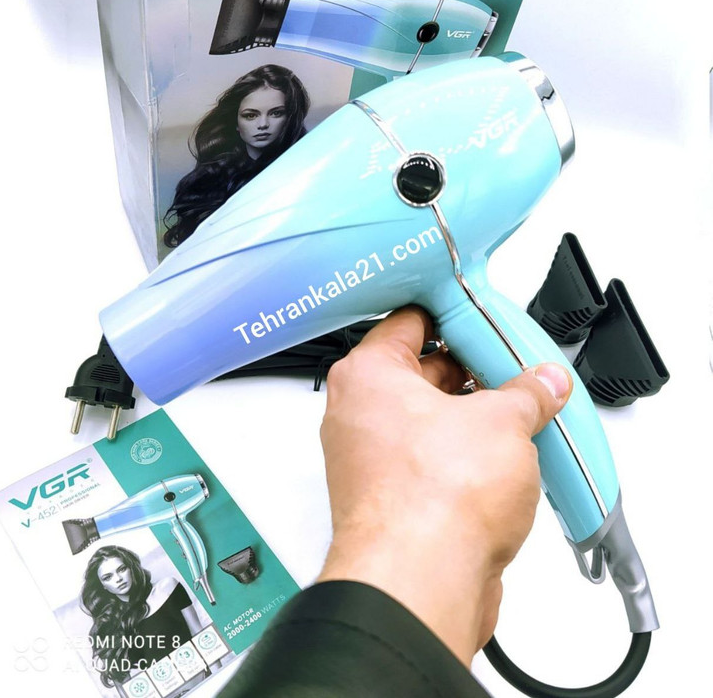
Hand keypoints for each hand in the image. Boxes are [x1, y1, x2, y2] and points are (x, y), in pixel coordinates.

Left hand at [317, 306, 572, 666]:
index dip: (451, 316)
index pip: (409, 322)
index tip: (482, 321)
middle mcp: (358, 415)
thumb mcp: (502, 423)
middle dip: (471, 374)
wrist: (420, 583)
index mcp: (368, 376)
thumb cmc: (432, 500)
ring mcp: (370, 460)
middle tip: (511, 375)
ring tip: (517, 420)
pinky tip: (500, 464)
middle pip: (421, 373)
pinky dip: (461, 459)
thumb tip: (542, 384)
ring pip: (428, 421)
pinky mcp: (389, 499)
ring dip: (470, 421)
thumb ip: (527, 395)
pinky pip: (428, 461)